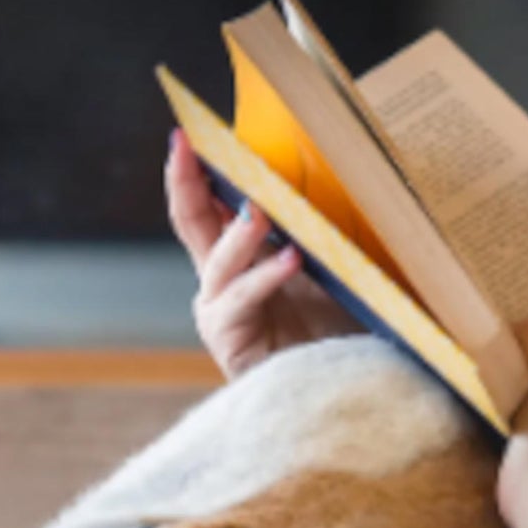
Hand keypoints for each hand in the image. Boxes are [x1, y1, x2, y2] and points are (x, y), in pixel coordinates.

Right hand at [165, 129, 359, 377]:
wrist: (343, 394)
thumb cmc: (341, 335)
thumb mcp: (334, 275)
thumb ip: (322, 237)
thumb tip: (342, 178)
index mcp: (242, 261)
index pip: (207, 209)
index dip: (194, 172)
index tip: (189, 133)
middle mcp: (222, 284)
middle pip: (192, 224)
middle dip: (185, 183)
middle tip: (185, 146)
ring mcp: (221, 313)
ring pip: (219, 263)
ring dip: (240, 234)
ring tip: (259, 210)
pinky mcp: (230, 342)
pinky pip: (243, 302)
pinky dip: (266, 278)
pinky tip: (291, 259)